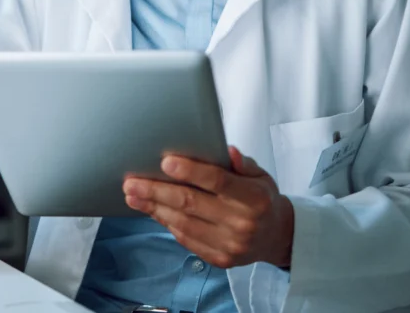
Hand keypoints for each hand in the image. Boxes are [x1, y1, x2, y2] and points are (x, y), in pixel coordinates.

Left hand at [123, 146, 294, 269]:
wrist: (276, 237)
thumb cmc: (262, 199)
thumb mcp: (261, 176)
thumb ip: (242, 163)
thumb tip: (225, 149)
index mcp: (254, 198)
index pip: (217, 181)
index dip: (190, 171)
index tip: (165, 162)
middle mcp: (242, 223)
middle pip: (191, 204)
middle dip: (157, 191)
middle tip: (132, 182)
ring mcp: (230, 244)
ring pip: (183, 224)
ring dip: (154, 209)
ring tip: (134, 196)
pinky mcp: (220, 259)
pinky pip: (186, 240)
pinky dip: (167, 223)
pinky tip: (153, 211)